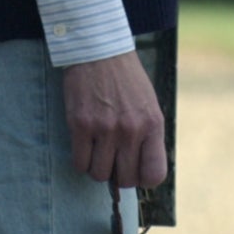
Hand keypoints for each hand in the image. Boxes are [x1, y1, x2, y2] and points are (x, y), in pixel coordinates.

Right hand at [63, 49, 166, 188]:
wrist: (100, 54)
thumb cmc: (126, 81)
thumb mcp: (148, 105)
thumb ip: (147, 135)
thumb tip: (141, 170)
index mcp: (153, 124)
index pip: (154, 174)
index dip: (143, 179)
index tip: (135, 172)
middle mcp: (131, 130)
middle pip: (125, 180)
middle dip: (118, 176)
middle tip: (113, 161)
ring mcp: (106, 129)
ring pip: (99, 175)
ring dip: (97, 167)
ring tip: (99, 149)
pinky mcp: (81, 126)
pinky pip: (79, 164)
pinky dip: (81, 160)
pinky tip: (85, 145)